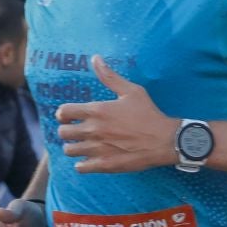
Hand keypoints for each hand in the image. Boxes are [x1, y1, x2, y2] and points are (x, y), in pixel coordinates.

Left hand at [56, 57, 175, 173]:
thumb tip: (95, 58)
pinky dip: (82, 164)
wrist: (164, 140)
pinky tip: (91, 159)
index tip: (70, 116)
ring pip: (69, 150)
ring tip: (83, 145)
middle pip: (63, 132)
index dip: (64, 114)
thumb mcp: (131, 91)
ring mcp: (97, 149)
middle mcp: (92, 130)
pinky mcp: (104, 164)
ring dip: (74, 147)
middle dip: (68, 130)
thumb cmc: (148, 114)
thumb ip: (109, 76)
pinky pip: (80, 167)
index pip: (63, 112)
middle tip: (77, 131)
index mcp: (97, 111)